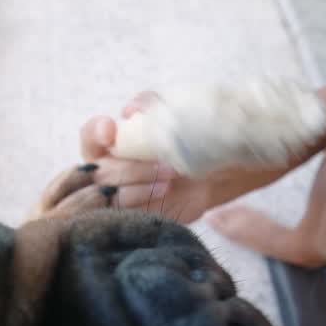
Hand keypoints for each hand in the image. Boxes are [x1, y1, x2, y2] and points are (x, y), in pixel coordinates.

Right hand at [79, 93, 289, 223]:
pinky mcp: (142, 218)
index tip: (112, 129)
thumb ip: (155, 106)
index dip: (96, 133)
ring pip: (111, 197)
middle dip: (130, 167)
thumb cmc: (204, 137)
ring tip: (171, 180)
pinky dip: (143, 208)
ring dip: (138, 188)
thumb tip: (132, 109)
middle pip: (102, 171)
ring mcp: (126, 197)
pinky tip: (164, 197)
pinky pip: (128, 218)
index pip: (91, 137)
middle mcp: (116, 170)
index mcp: (119, 144)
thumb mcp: (183, 114)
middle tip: (165, 166)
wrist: (233, 169)